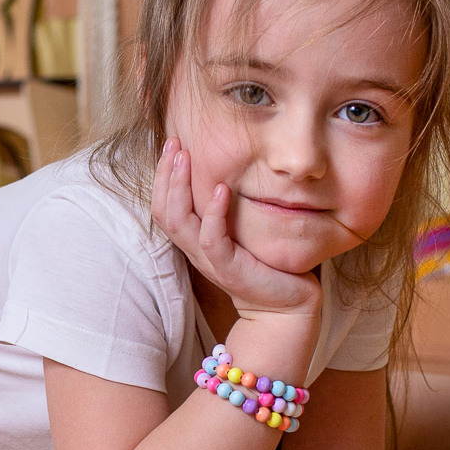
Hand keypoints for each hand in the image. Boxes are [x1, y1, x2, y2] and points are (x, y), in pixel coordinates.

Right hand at [152, 138, 320, 319]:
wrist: (287, 307)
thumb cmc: (267, 266)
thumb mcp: (243, 232)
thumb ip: (230, 210)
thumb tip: (230, 171)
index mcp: (195, 240)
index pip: (164, 206)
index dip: (163, 176)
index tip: (172, 144)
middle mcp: (196, 250)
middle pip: (164, 211)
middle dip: (165, 174)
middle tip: (173, 142)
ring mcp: (210, 260)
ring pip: (179, 222)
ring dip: (179, 186)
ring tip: (186, 157)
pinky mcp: (229, 270)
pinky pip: (211, 240)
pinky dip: (212, 213)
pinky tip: (220, 188)